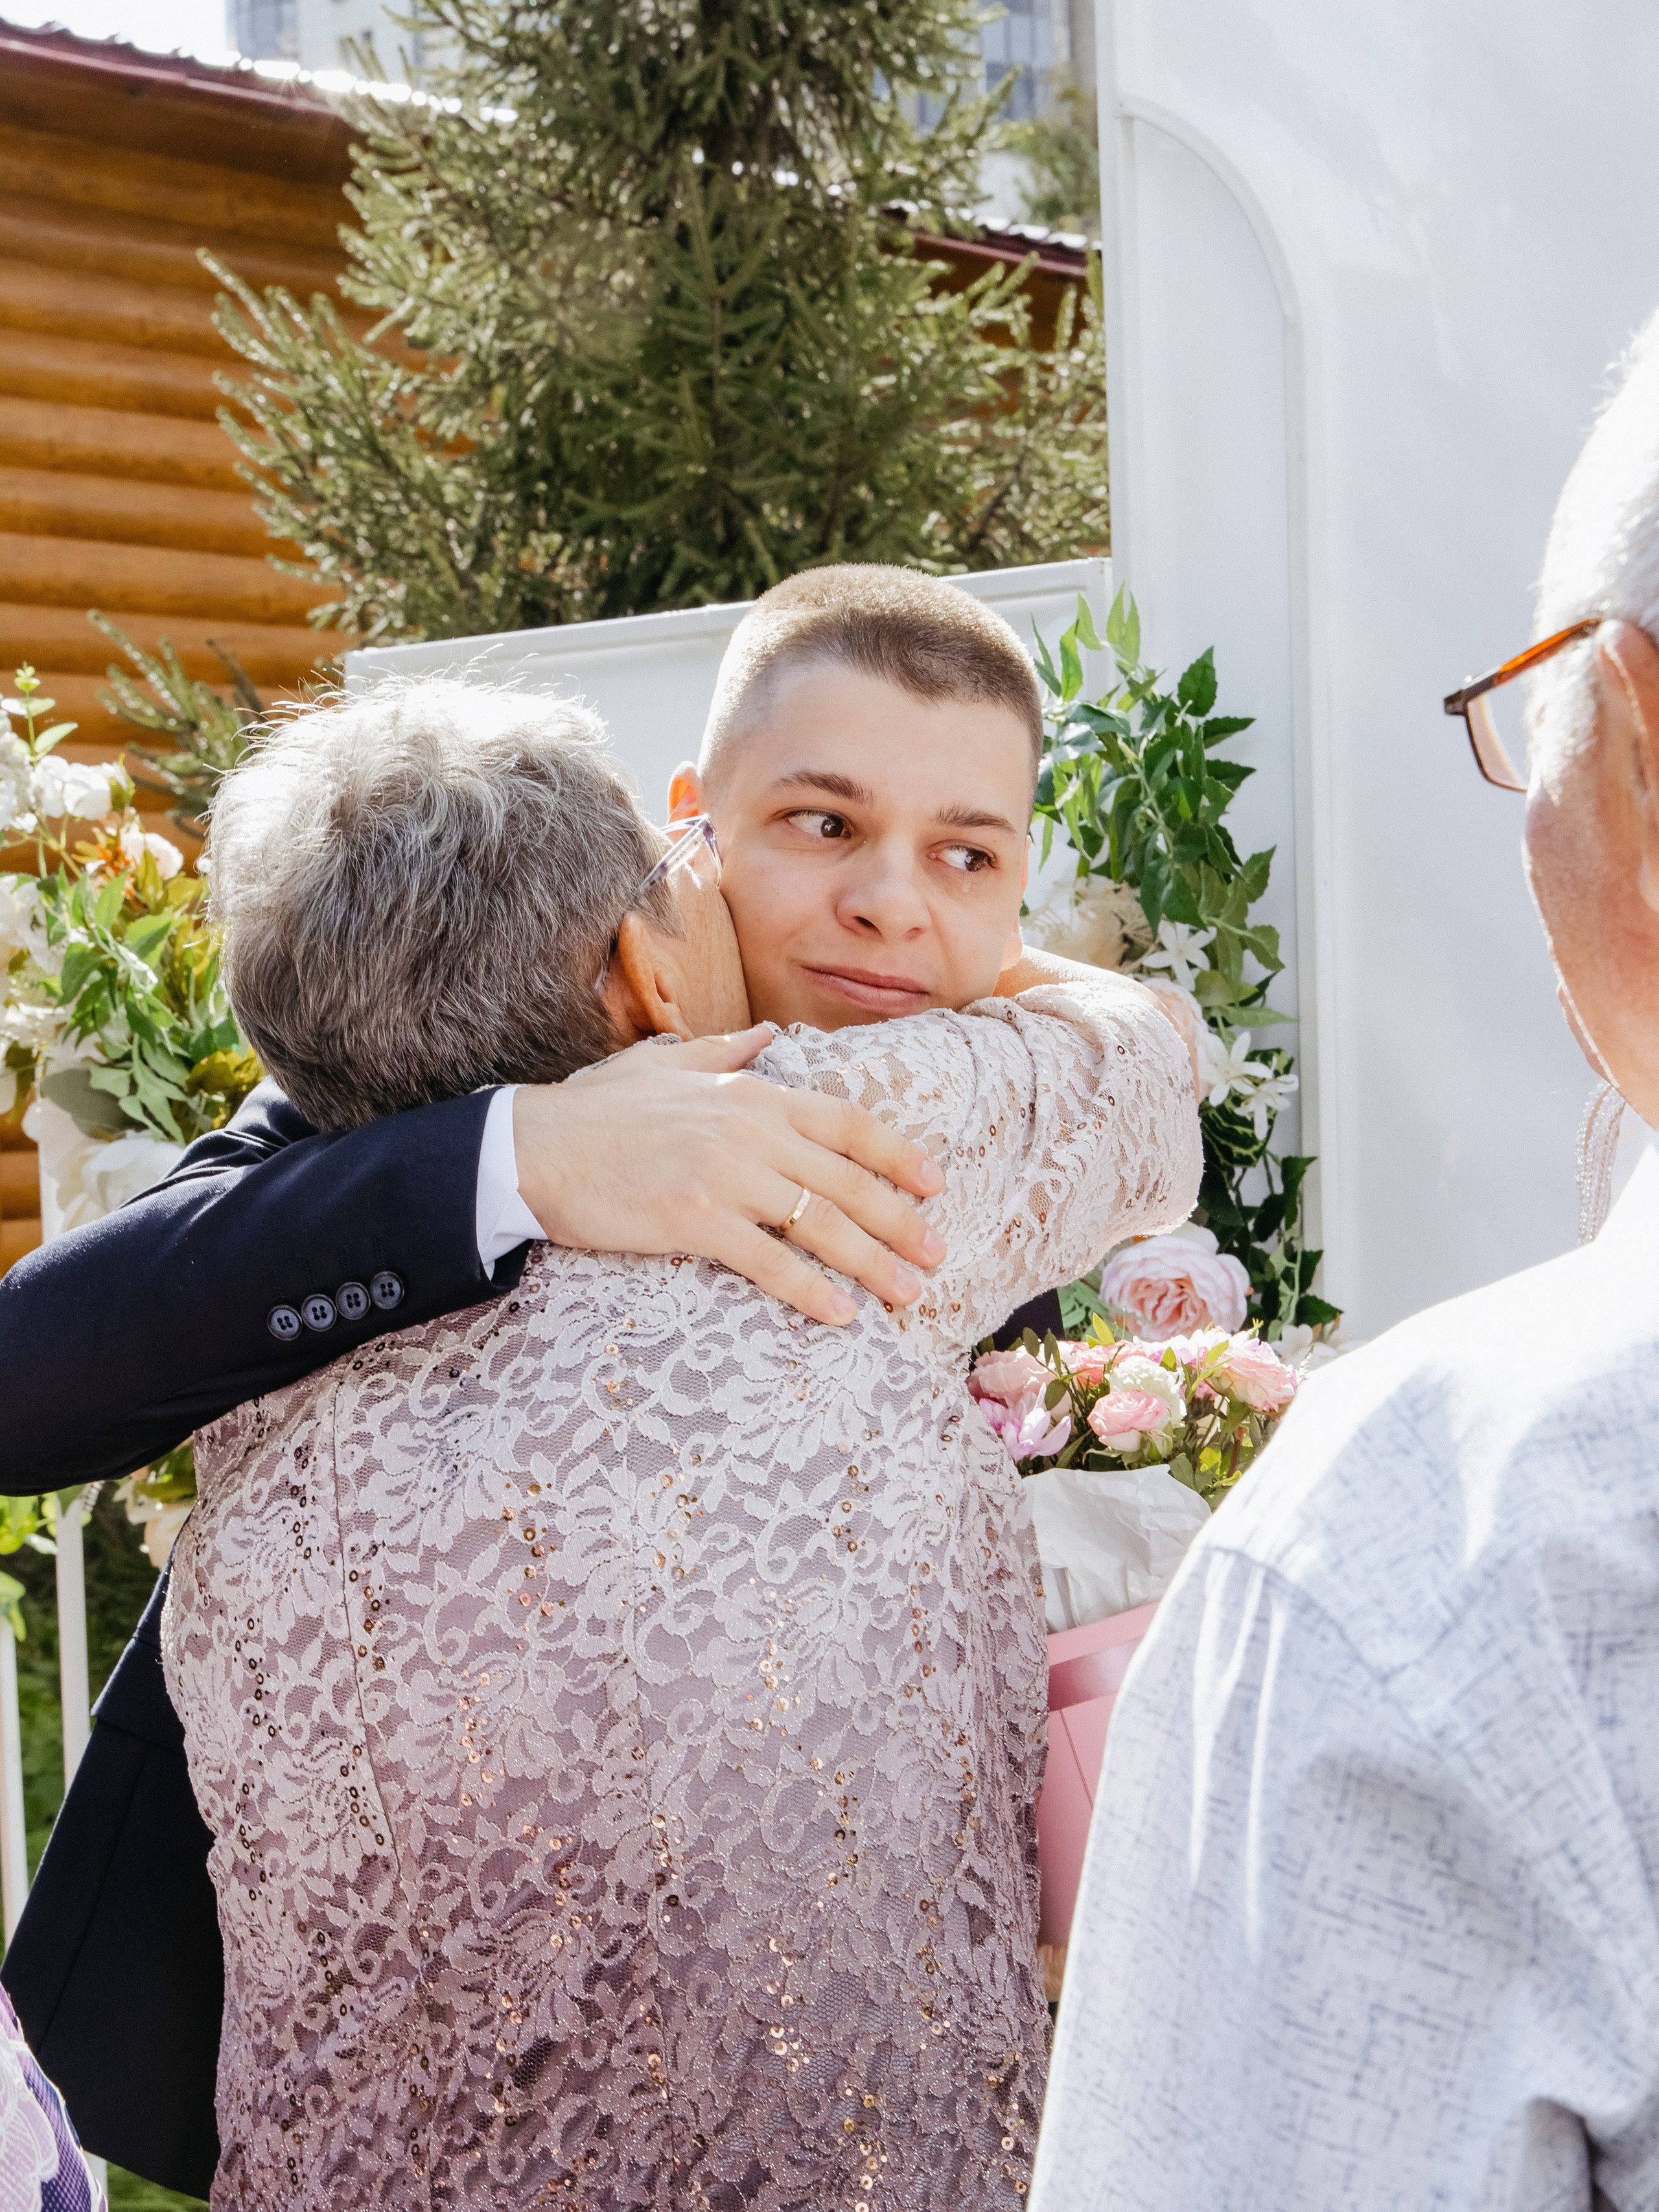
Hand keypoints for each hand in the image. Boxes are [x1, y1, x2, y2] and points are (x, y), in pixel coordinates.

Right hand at [512, 1026, 947, 1324]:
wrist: (530, 1147)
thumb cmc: (595, 1112)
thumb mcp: (665, 1065)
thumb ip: (724, 1051)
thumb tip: (768, 1036)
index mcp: (748, 1092)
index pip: (845, 1122)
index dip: (896, 1155)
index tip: (935, 1183)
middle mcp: (747, 1129)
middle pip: (845, 1180)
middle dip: (899, 1220)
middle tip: (937, 1254)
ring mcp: (723, 1173)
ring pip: (819, 1222)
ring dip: (871, 1262)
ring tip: (906, 1292)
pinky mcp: (693, 1218)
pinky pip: (768, 1260)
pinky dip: (809, 1289)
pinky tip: (840, 1314)